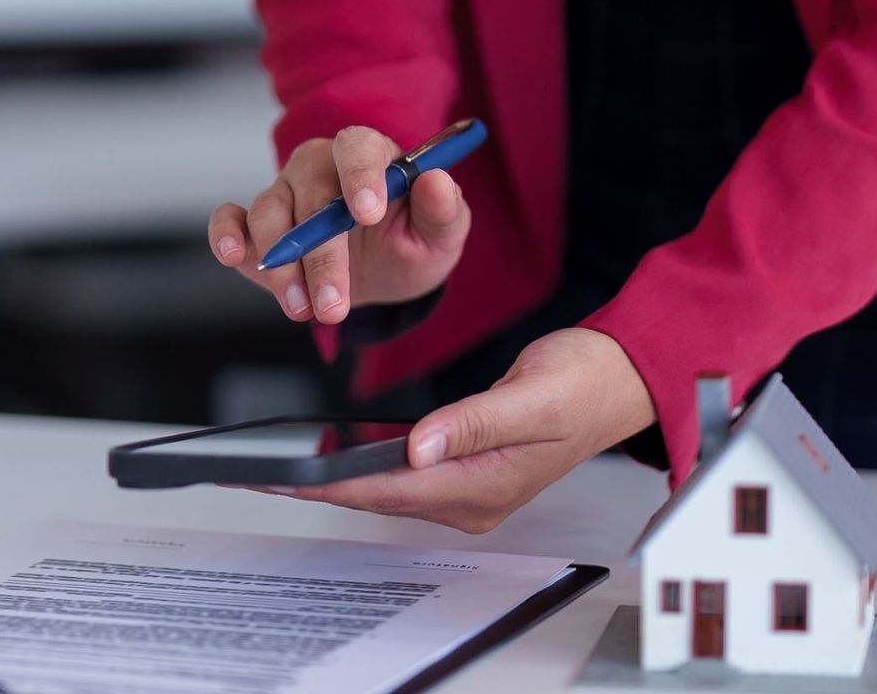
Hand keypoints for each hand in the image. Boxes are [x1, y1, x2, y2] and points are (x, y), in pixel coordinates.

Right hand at [210, 126, 470, 323]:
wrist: (384, 274)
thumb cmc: (411, 242)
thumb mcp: (440, 235)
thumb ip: (443, 210)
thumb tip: (438, 182)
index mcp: (369, 156)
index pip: (358, 148)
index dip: (360, 176)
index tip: (367, 214)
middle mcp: (321, 167)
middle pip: (311, 194)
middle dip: (322, 255)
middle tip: (335, 305)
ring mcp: (284, 193)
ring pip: (270, 215)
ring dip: (283, 267)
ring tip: (305, 310)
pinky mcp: (254, 225)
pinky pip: (230, 218)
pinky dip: (226, 233)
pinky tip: (233, 255)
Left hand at [244, 328, 658, 533]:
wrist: (622, 379)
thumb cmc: (587, 382)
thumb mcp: (535, 394)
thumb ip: (476, 421)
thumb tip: (420, 445)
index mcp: (486, 484)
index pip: (388, 489)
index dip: (328, 483)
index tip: (279, 476)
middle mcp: (474, 498)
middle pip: (377, 496)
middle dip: (315, 486)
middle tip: (254, 472)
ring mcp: (471, 489)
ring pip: (386, 490)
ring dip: (333, 480)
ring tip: (276, 468)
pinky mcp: (468, 471)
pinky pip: (403, 477)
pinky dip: (362, 467)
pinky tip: (332, 457)